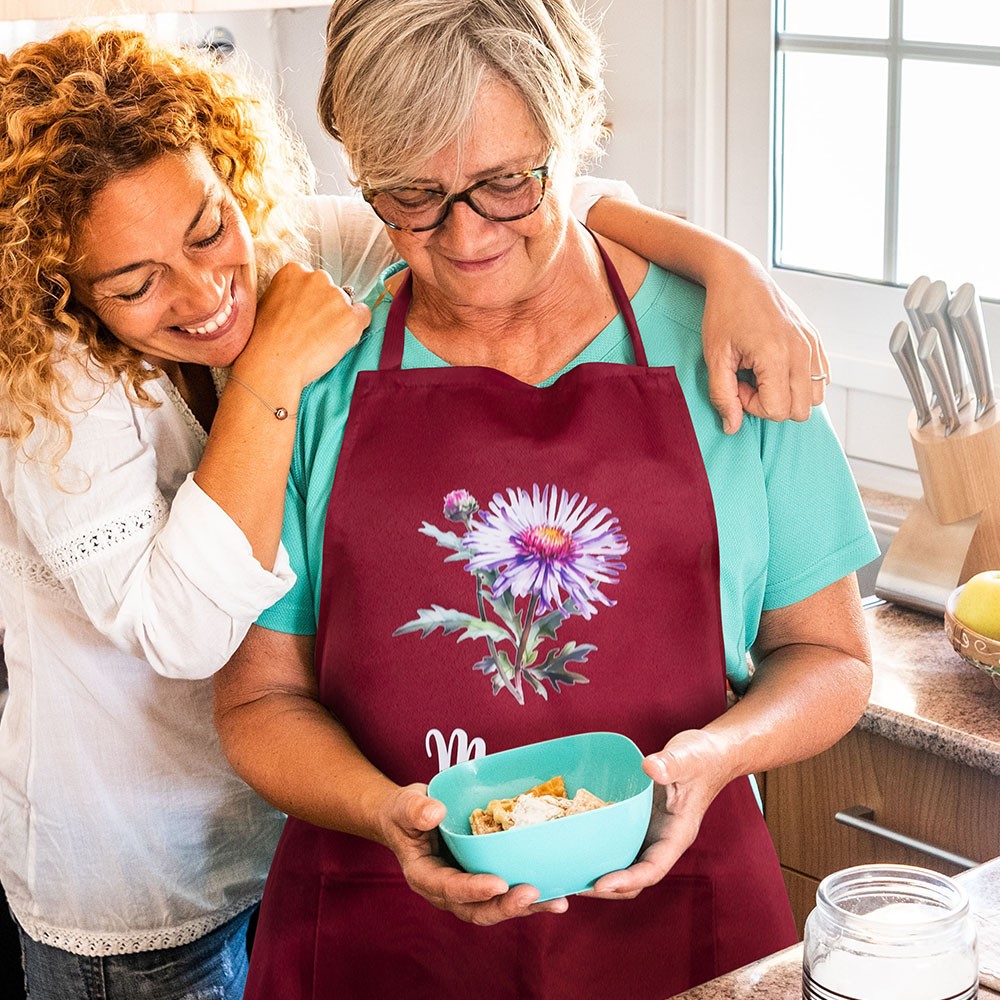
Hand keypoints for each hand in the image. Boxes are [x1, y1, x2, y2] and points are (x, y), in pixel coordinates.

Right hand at [235, 262, 370, 388]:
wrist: (273, 363)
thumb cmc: (266, 339)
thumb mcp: (269, 302)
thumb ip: (290, 293)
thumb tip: (304, 299)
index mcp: (294, 270)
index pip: (313, 280)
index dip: (310, 300)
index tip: (305, 314)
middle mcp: (318, 277)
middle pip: (331, 290)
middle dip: (326, 307)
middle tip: (313, 330)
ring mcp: (337, 296)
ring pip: (347, 304)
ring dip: (339, 319)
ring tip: (321, 340)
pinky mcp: (351, 317)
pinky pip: (364, 315)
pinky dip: (356, 327)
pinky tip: (340, 340)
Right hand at [378, 784, 569, 925]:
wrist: (410, 820)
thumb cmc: (405, 813)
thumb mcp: (404, 806)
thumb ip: (416, 810)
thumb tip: (436, 812)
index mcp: (424, 876)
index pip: (449, 887)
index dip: (473, 889)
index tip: (498, 883)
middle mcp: (446, 891)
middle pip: (477, 909)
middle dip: (506, 906)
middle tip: (534, 894)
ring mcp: (466, 889)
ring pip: (495, 906)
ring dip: (525, 906)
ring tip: (556, 901)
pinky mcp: (482, 881)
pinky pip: (505, 893)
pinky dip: (530, 895)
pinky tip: (557, 888)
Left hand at [585, 729, 729, 899]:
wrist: (708, 754)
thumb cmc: (702, 758)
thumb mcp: (687, 758)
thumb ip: (670, 764)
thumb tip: (650, 767)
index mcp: (677, 834)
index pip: (653, 869)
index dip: (627, 880)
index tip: (600, 884)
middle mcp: (662, 839)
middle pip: (635, 876)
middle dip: (607, 886)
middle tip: (573, 885)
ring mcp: (649, 832)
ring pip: (624, 861)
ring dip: (600, 870)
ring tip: (569, 871)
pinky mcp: (639, 820)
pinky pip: (618, 839)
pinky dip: (599, 845)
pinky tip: (576, 839)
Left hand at [702, 254, 828, 433]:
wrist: (740, 278)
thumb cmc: (724, 315)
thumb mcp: (714, 358)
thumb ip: (722, 396)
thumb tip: (731, 428)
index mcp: (777, 356)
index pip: (777, 410)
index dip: (752, 406)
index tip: (737, 384)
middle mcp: (802, 352)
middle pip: (800, 411)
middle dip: (771, 404)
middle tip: (749, 380)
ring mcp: (813, 345)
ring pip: (816, 398)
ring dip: (788, 395)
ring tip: (763, 374)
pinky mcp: (816, 340)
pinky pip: (821, 379)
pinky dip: (801, 382)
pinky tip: (777, 366)